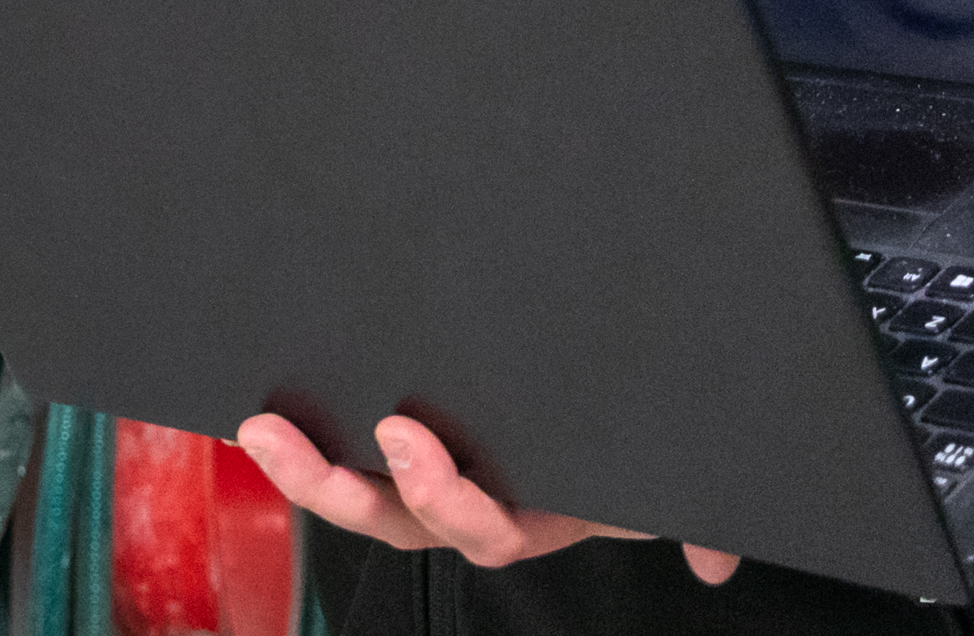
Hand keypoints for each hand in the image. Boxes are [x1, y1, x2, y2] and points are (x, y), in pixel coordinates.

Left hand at [234, 413, 740, 587]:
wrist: (624, 415)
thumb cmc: (630, 454)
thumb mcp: (664, 486)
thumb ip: (697, 522)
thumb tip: (718, 559)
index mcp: (524, 516)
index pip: (477, 522)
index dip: (438, 491)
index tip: (403, 437)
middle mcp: (468, 502)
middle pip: (391, 514)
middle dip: (338, 485)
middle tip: (284, 435)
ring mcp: (431, 475)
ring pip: (357, 490)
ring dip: (303, 468)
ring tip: (258, 428)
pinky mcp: (402, 440)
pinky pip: (344, 449)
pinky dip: (303, 442)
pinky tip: (255, 413)